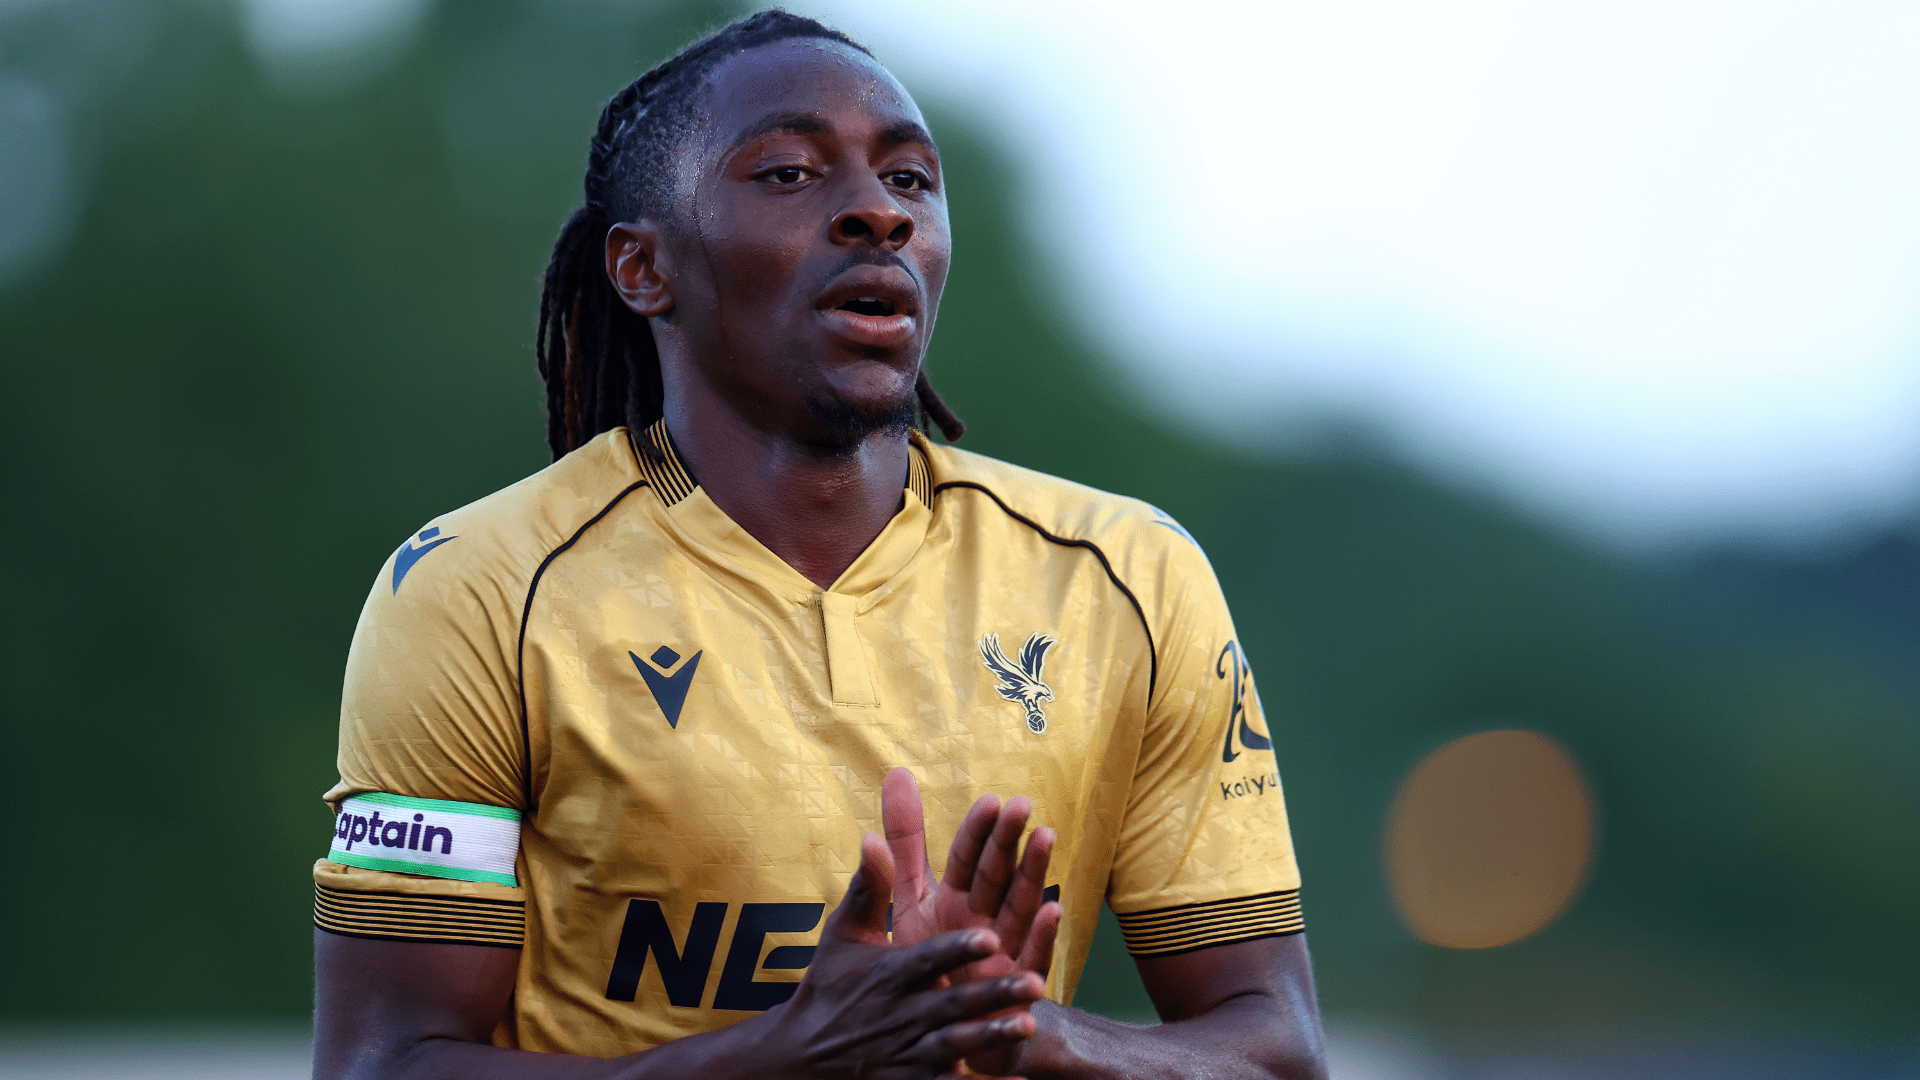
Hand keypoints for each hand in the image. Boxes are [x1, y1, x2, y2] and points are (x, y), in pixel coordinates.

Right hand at [755, 832, 1045, 1079]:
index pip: (927, 959)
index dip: (957, 950)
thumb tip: (872, 837)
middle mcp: (902, 1014)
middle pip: (952, 1004)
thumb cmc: (829, 986)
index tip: (989, 939)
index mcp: (889, 974)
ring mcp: (909, 1052)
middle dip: (991, 995)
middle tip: (1032, 983)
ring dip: (990, 1035)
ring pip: (956, 1045)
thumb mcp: (844, 936)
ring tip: (1026, 1025)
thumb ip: (868, 888)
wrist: (803, 1058)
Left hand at [882, 768, 1061, 1074]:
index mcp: (954, 898)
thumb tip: (897, 773)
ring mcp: (1002, 950)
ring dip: (1033, 873)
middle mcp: (982, 918)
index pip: (966, 857)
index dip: (976, 831)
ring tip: (1046, 837)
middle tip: (1021, 806)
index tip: (989, 800)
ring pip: (1020, 906)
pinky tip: (1053, 910)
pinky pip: (1031, 959)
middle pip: (996, 874)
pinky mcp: (1013, 987)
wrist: (947, 1031)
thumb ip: (905, 842)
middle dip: (1007, 841)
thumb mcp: (910, 898)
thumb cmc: (932, 960)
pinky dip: (1042, 936)